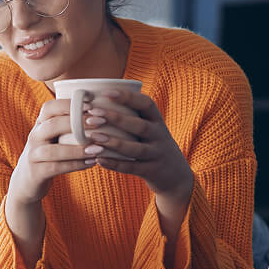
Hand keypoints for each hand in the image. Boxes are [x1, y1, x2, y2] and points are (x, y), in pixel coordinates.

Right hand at [8, 94, 98, 207]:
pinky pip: (56, 168)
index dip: (69, 105)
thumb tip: (98, 112)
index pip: (49, 107)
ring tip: (99, 148)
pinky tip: (92, 163)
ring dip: (78, 149)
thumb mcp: (53, 137)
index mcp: (40, 125)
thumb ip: (68, 126)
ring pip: (54, 150)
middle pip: (52, 125)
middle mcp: (34, 137)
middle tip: (102, 122)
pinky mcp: (36, 173)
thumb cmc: (49, 156)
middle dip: (78, 123)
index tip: (91, 105)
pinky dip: (75, 165)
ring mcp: (33, 155)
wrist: (26, 182)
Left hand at [84, 90, 192, 205]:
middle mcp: (160, 136)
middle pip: (140, 126)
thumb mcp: (150, 128)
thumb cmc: (152, 144)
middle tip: (93, 114)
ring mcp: (157, 155)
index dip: (128, 97)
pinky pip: (131, 167)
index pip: (147, 104)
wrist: (175, 174)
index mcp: (158, 121)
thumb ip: (131, 117)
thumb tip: (96, 102)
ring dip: (114, 142)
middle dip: (116, 118)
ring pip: (136, 148)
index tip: (106, 93)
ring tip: (93, 137)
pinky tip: (98, 159)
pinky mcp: (151, 171)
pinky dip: (114, 164)